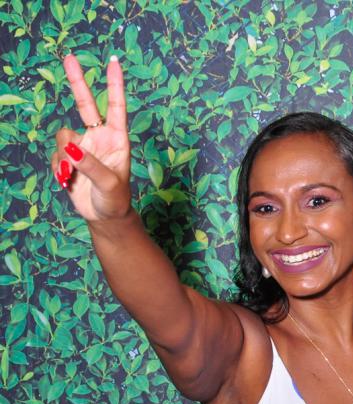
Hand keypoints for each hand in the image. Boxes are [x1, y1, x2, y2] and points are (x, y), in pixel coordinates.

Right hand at [50, 54, 130, 221]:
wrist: (104, 217)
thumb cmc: (115, 200)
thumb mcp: (108, 184)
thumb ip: (91, 165)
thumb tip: (72, 148)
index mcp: (117, 140)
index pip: (115, 108)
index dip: (114, 85)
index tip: (113, 63)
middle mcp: (99, 139)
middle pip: (86, 105)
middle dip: (77, 82)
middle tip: (69, 57)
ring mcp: (83, 147)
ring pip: (63, 137)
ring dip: (64, 156)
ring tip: (73, 175)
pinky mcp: (69, 158)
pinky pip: (56, 156)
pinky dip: (59, 168)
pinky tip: (68, 181)